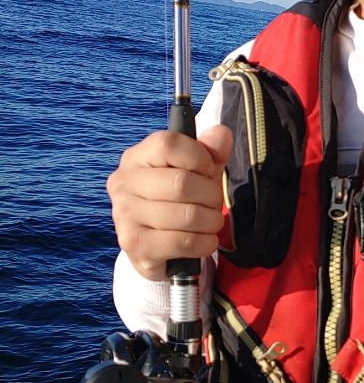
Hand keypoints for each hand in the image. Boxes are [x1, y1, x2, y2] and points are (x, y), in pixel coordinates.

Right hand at [106, 125, 233, 279]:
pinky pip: (185, 242)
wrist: (156, 248)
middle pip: (182, 183)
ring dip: (211, 221)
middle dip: (210, 195)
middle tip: (213, 204)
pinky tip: (203, 240)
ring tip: (209, 223)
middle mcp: (123, 183)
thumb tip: (221, 134)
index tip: (208, 171)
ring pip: (188, 215)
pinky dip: (205, 242)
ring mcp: (125, 215)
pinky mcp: (136, 246)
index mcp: (136, 157)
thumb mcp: (197, 172)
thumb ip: (210, 152)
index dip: (200, 157)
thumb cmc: (177, 201)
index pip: (169, 144)